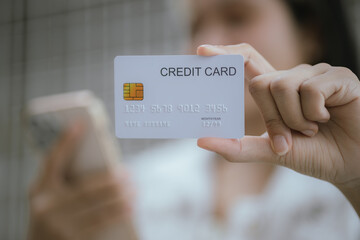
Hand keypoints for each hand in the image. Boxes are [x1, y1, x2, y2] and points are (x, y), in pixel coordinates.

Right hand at [28, 123, 135, 239]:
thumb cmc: (51, 215)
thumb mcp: (49, 197)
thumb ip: (66, 180)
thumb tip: (102, 163)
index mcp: (39, 190)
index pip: (52, 160)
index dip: (65, 141)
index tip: (81, 123)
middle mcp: (46, 206)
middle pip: (85, 188)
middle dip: (110, 180)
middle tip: (127, 174)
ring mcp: (58, 225)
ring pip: (97, 206)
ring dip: (119, 197)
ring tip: (133, 190)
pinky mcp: (71, 239)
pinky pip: (100, 223)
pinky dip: (118, 214)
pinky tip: (130, 208)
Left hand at [196, 44, 359, 214]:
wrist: (352, 167)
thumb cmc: (314, 156)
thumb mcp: (271, 152)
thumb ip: (238, 148)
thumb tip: (201, 141)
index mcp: (276, 92)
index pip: (247, 62)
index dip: (226, 54)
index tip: (202, 52)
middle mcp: (294, 78)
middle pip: (260, 83)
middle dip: (273, 117)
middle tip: (293, 135)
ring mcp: (316, 74)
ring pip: (284, 86)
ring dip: (296, 119)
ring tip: (315, 129)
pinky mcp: (338, 76)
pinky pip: (311, 89)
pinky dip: (315, 113)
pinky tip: (330, 118)